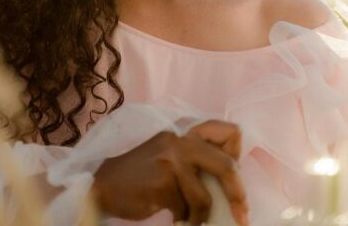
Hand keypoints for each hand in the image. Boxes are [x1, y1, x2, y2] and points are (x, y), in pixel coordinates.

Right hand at [90, 119, 248, 224]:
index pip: (229, 132)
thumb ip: (196, 158)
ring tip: (190, 220)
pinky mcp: (161, 181)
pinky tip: (173, 217)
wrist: (104, 185)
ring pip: (205, 197)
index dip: (237, 154)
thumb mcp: (171, 155)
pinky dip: (182, 219)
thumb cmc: (143, 174)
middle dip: (238, 195)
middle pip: (227, 166)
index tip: (235, 176)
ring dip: (200, 216)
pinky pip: (186, 209)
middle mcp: (181, 139)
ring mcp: (171, 159)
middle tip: (242, 215)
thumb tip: (232, 183)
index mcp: (186, 130)